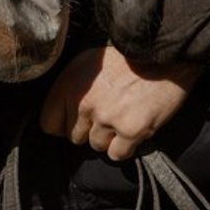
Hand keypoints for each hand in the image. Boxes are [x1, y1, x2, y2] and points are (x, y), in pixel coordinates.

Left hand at [38, 45, 201, 162]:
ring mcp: (106, 118)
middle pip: (74, 138)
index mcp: (69, 83)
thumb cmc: (125, 58)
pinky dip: (125, 146)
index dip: (63, 123)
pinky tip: (132, 128)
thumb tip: (62, 114)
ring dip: (109, 137)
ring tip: (123, 115)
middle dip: (90, 129)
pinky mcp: (129, 130)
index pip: (48, 123)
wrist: (161, 54)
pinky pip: (116, 154)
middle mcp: (84, 103)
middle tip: (108, 113)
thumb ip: (72, 87)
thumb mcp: (89, 61)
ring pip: (96, 146)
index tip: (76, 120)